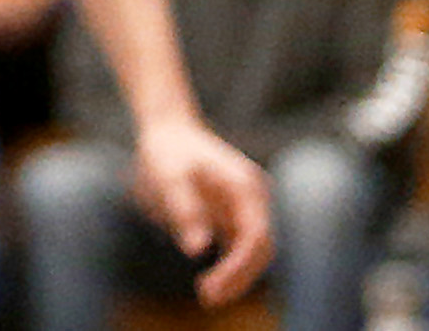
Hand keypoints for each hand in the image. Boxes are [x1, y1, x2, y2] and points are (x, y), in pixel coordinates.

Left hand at [130, 110, 273, 306]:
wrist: (170, 132)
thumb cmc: (168, 151)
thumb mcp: (168, 175)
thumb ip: (184, 209)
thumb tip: (197, 250)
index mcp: (246, 186)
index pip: (256, 236)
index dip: (238, 266)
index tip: (213, 286)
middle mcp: (255, 199)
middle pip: (260, 249)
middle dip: (238, 276)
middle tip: (208, 297)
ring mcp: (249, 209)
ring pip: (252, 252)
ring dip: (234, 275)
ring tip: (207, 293)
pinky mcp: (237, 218)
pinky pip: (239, 248)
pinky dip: (229, 266)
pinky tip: (210, 281)